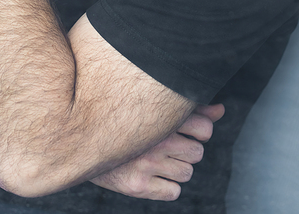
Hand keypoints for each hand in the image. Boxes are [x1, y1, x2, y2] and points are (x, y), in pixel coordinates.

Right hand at [90, 103, 224, 200]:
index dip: (199, 129)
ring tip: (159, 156)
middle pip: (198, 151)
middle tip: (168, 142)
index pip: (204, 127)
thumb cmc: (120, 115)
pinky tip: (153, 172)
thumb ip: (190, 106)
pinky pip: (174, 192)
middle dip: (188, 147)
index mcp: (158, 113)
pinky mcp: (136, 185)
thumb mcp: (154, 106)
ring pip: (188, 172)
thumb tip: (220, 110)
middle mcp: (154, 138)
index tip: (182, 127)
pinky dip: (167, 185)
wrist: (78, 135)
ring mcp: (145, 163)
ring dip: (178, 166)